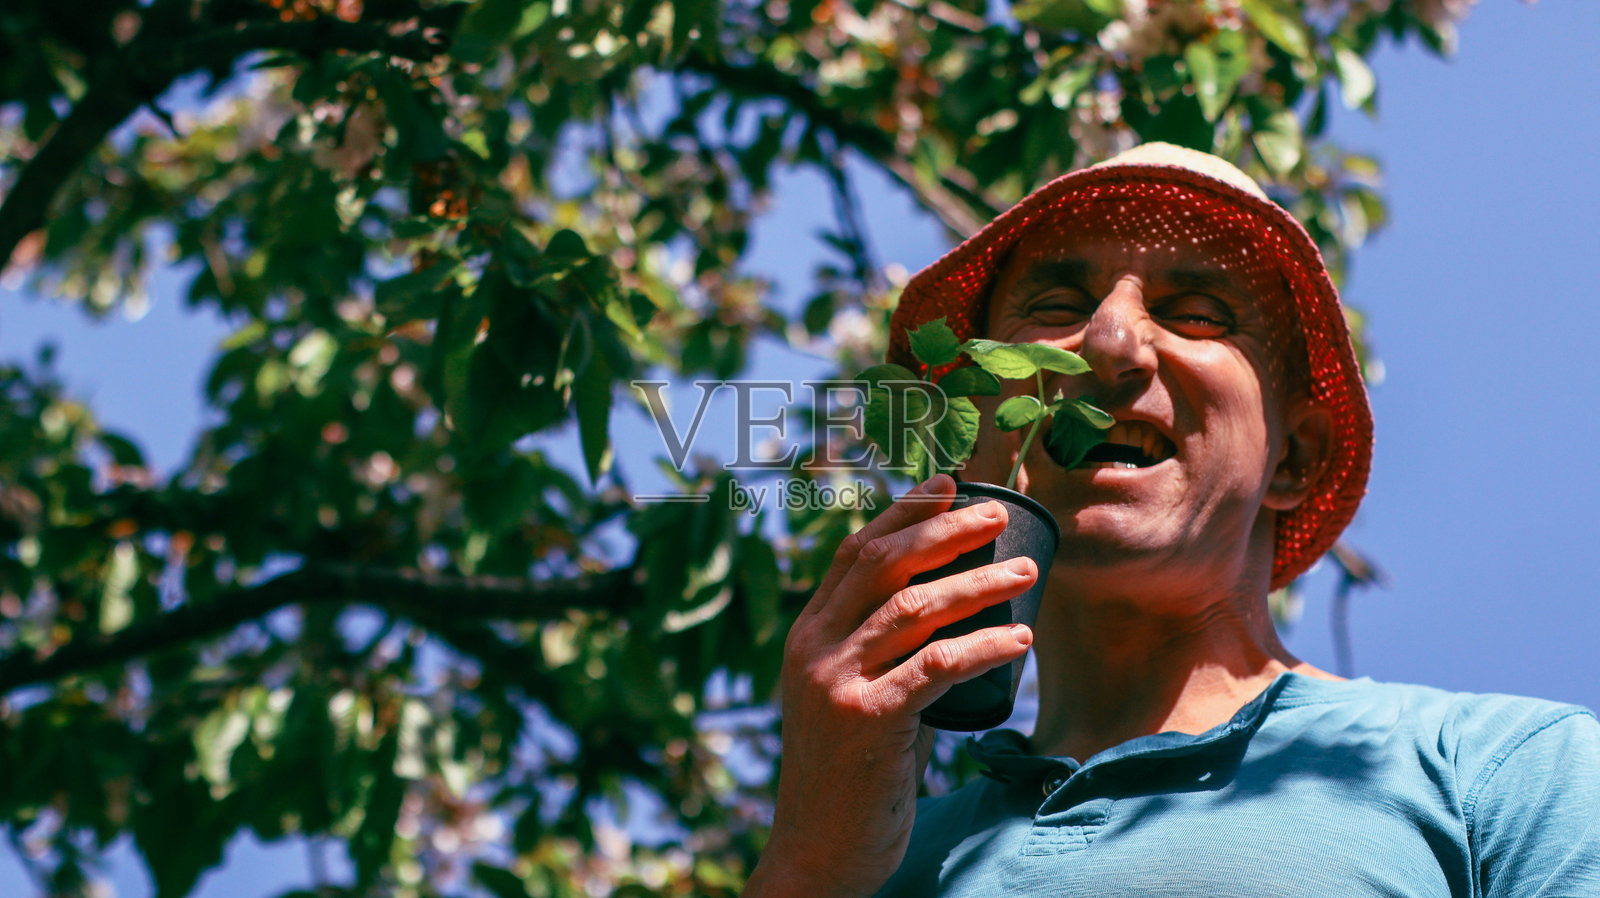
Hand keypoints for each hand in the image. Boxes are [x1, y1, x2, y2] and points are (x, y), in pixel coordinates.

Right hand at [745, 474, 1036, 896]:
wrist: (818, 852)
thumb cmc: (850, 778)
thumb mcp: (853, 702)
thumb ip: (882, 660)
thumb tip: (948, 622)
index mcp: (808, 637)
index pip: (854, 553)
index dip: (903, 512)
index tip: (950, 483)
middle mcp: (813, 650)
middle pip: (882, 565)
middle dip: (944, 531)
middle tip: (1000, 514)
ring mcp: (835, 683)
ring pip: (913, 610)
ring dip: (978, 585)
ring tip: (1031, 572)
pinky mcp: (865, 720)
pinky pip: (935, 667)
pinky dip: (983, 646)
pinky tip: (1022, 640)